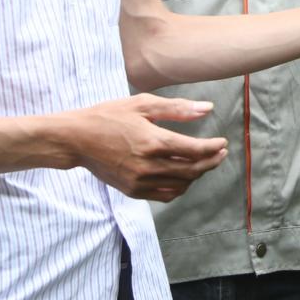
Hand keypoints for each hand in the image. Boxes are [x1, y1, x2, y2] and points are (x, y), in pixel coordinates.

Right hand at [69, 94, 227, 201]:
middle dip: (211, 162)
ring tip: (202, 162)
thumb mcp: (143, 104)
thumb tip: (207, 108)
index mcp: (153, 141)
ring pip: (181, 185)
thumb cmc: (109, 116)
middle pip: (192, 170)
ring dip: (196, 175)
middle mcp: (148, 165)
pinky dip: (179, 187)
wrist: (77, 139)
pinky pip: (165, 195)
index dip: (213, 148)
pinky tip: (183, 176)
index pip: (195, 150)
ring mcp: (140, 181)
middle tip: (219, 153)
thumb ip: (177, 108)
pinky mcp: (132, 190)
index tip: (222, 143)